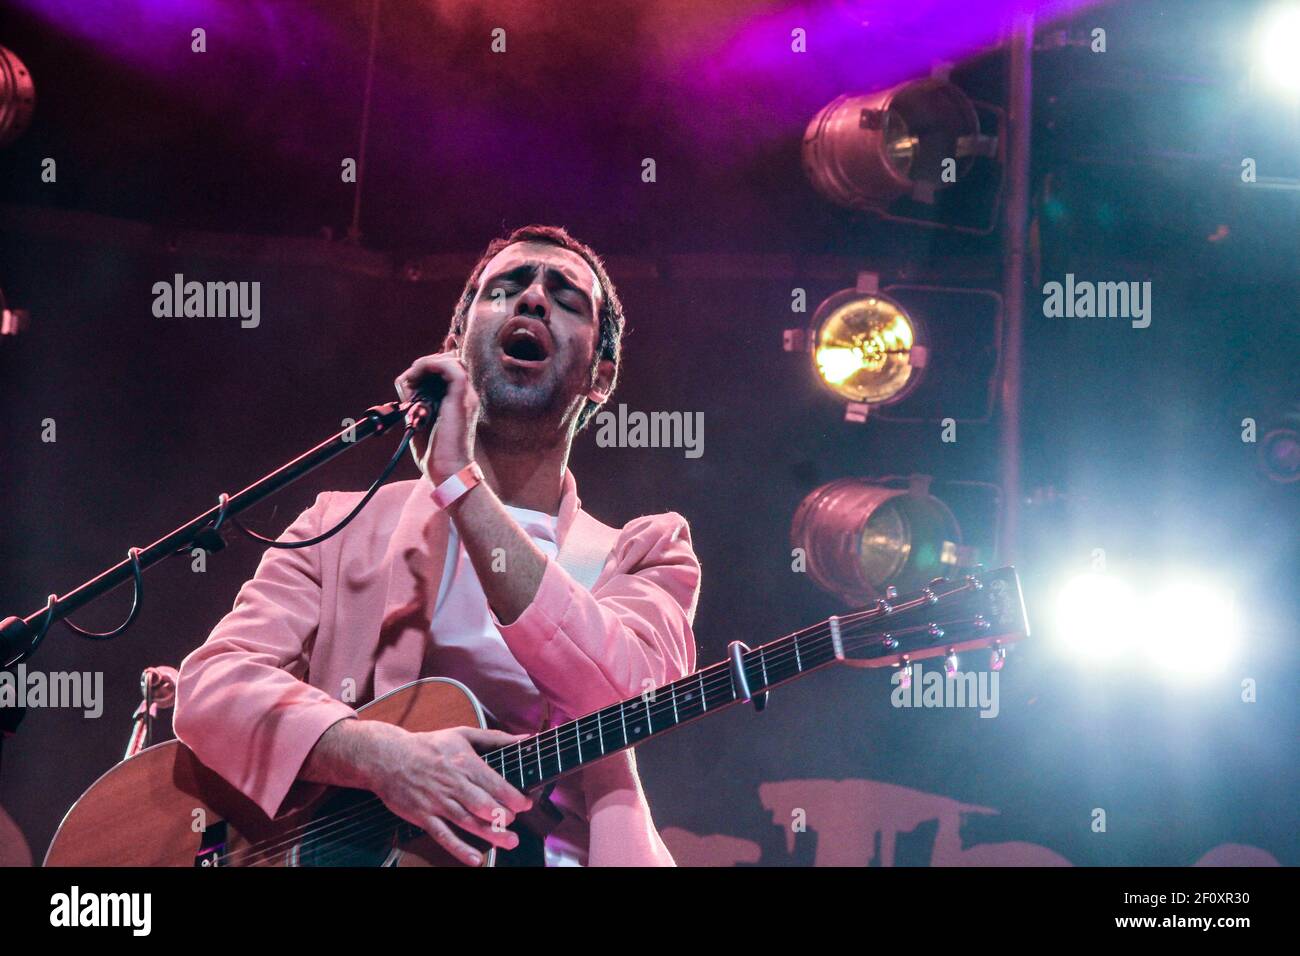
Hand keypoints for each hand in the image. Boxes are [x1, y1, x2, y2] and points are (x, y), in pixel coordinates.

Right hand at [369, 725, 533, 866]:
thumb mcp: (463, 734)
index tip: (526, 804)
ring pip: (468, 822)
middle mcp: (452, 784)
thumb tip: (526, 739)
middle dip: (504, 817)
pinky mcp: (423, 816)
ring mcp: (437, 802)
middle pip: (483, 805)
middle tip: (515, 823)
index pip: (494, 783)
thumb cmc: (428, 745)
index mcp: (464, 763)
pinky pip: (444, 836)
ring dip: (490, 834)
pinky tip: (475, 859)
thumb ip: (496, 738)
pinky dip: (459, 849)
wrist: (388, 757)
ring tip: (509, 842)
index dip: (513, 797)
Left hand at [394, 351, 479, 484]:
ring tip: (412, 376)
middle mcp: (466, 395)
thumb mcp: (422, 421)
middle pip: (449, 362)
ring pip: (450, 361)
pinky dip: (430, 365)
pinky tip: (416, 375)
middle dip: (426, 365)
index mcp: (459, 400)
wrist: (448, 471)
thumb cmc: (435, 454)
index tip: (409, 383)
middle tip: (409, 380)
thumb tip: (405, 385)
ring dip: (426, 363)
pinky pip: (450, 368)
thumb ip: (417, 402)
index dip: (427, 369)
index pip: (447, 370)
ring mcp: (466, 395)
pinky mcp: (461, 397)